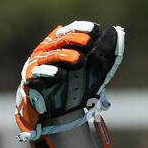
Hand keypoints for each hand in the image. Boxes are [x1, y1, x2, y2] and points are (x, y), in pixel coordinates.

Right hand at [15, 20, 123, 140]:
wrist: (60, 118)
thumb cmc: (75, 91)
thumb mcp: (94, 73)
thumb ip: (105, 55)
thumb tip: (117, 33)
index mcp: (60, 47)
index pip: (69, 33)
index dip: (80, 30)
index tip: (94, 30)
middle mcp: (47, 53)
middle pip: (60, 42)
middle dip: (74, 40)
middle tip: (89, 42)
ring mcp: (37, 66)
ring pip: (50, 56)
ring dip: (64, 56)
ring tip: (79, 59)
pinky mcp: (30, 81)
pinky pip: (37, 74)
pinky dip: (48, 73)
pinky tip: (59, 74)